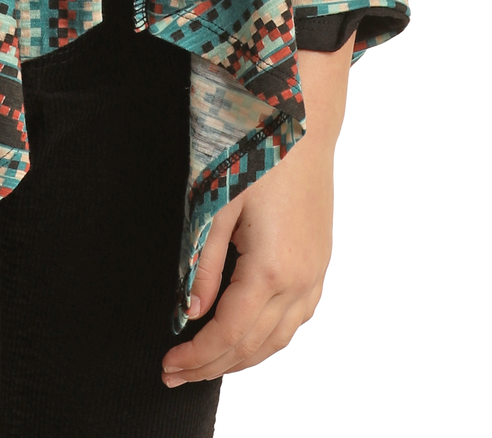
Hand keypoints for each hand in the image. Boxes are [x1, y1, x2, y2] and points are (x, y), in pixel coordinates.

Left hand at [162, 41, 353, 387]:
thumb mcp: (217, 202)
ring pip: (280, 338)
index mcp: (272, 268)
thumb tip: (192, 311)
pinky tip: (249, 337)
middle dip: (214, 364)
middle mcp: (301, 279)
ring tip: (206, 362)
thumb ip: (204, 263)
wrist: (304, 119)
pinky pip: (298, 319)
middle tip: (176, 372)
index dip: (198, 356)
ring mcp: (317, 273)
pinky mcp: (322, 262)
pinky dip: (270, 338)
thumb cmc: (257, 150)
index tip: (169, 364)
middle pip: (255, 345)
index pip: (229, 333)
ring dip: (243, 357)